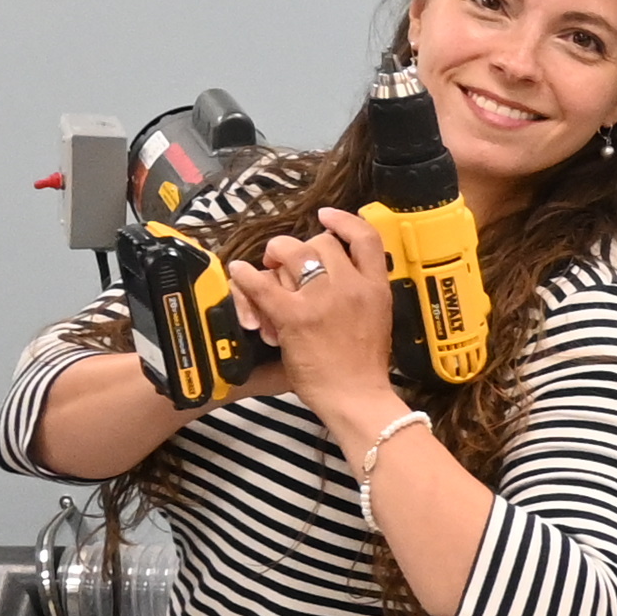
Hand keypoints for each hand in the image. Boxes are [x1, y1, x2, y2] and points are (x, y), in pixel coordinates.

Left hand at [247, 207, 401, 412]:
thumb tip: (339, 274)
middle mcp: (351, 287)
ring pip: (293, 254)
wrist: (356, 398)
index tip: (327, 217)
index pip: (366, 237)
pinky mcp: (294, 318)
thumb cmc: (364, 368)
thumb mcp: (377, 319)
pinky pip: (263, 285)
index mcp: (376, 288)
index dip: (343, 220)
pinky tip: (239, 272)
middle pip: (322, 242)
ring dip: (276, 257)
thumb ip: (362, 293)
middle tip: (289, 261)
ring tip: (269, 267)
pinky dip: (247, 276)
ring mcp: (322, 300)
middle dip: (302, 248)